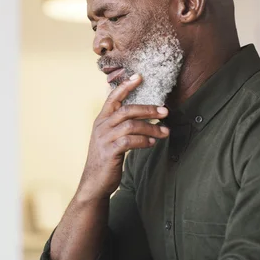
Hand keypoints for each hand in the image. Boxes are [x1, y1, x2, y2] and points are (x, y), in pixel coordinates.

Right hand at [78, 74, 169, 199]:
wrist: (94, 182)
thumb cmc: (105, 159)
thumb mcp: (108, 138)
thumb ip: (118, 125)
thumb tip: (138, 114)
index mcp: (101, 120)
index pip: (112, 98)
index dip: (125, 86)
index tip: (139, 76)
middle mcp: (101, 127)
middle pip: (127, 110)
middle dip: (148, 109)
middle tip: (165, 112)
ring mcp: (104, 139)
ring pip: (131, 126)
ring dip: (151, 128)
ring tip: (164, 132)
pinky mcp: (110, 152)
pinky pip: (130, 142)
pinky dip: (144, 141)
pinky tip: (152, 144)